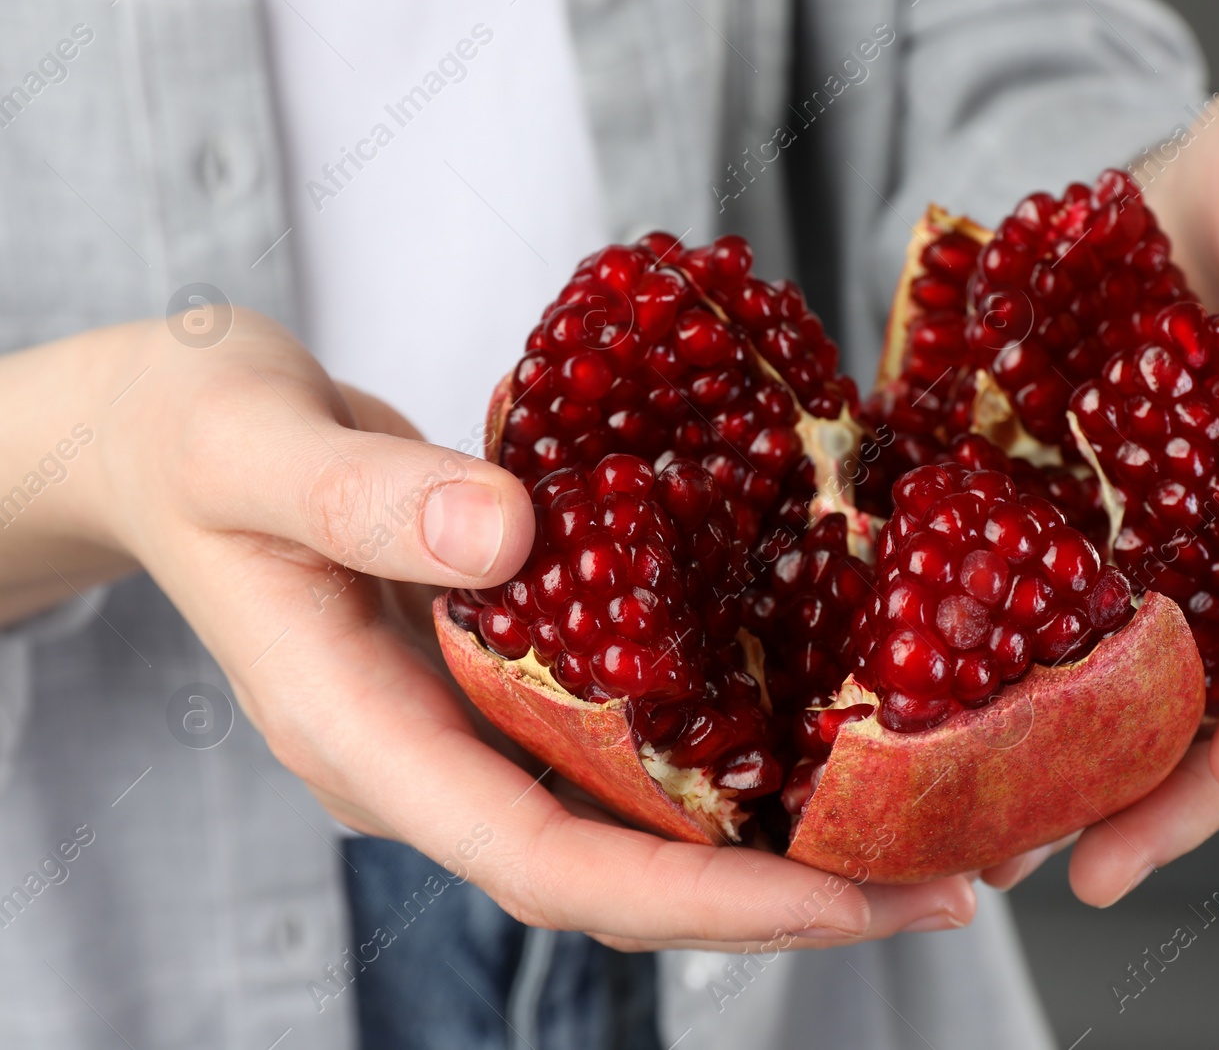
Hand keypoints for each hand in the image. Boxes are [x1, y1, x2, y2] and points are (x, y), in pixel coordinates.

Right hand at [29, 312, 974, 949]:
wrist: (170, 439)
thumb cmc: (191, 435)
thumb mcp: (250, 443)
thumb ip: (365, 494)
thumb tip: (510, 534)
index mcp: (359, 737)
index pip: (540, 859)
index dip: (692, 897)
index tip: (835, 897)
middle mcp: (429, 762)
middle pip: (611, 877)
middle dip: (772, 898)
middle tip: (933, 884)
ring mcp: (468, 729)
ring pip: (628, 826)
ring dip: (767, 844)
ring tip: (914, 832)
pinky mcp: (502, 682)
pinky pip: (622, 747)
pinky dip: (721, 758)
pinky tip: (817, 732)